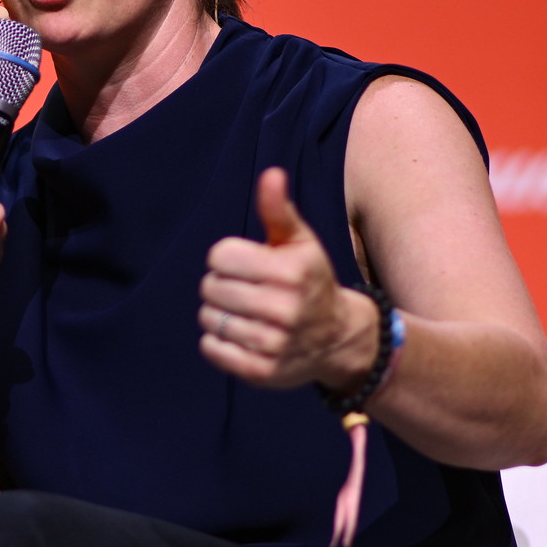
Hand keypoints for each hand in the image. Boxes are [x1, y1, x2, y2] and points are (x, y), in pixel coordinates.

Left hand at [199, 168, 378, 389]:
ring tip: (242, 313)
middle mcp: (285, 309)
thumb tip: (271, 174)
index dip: (227, 258)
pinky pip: (211, 348)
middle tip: (243, 291)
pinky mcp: (261, 371)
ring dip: (218, 313)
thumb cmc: (310, 281)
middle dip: (221, 286)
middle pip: (210, 287)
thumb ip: (279, 210)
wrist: (338, 338)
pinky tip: (238, 334)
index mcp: (291, 272)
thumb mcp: (300, 243)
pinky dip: (216, 341)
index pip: (220, 256)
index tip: (245, 265)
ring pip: (208, 318)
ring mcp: (273, 343)